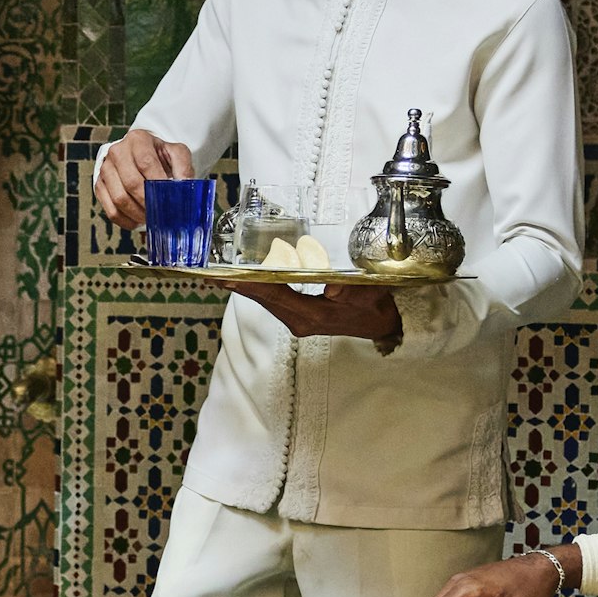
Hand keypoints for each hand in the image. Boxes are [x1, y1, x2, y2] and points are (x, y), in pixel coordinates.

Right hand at [94, 127, 194, 230]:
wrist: (141, 155)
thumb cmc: (160, 156)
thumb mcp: (176, 154)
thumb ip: (183, 168)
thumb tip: (183, 187)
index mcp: (137, 139)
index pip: (146, 163)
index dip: (158, 184)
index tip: (170, 199)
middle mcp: (117, 151)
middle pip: (131, 183)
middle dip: (149, 203)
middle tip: (163, 215)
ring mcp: (105, 169)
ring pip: (119, 199)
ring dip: (138, 214)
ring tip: (152, 219)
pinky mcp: (99, 186)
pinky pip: (110, 210)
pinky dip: (126, 221)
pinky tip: (139, 221)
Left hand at [240, 282, 403, 347]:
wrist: (383, 324)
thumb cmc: (374, 307)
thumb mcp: (369, 295)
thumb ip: (351, 290)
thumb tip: (332, 287)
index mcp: (312, 316)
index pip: (275, 296)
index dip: (251, 285)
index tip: (228, 278)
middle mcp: (300, 320)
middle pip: (264, 299)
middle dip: (240, 285)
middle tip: (214, 272)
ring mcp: (298, 320)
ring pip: (268, 300)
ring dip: (247, 287)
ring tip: (224, 274)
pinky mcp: (300, 315)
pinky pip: (275, 300)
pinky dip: (260, 289)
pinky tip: (248, 280)